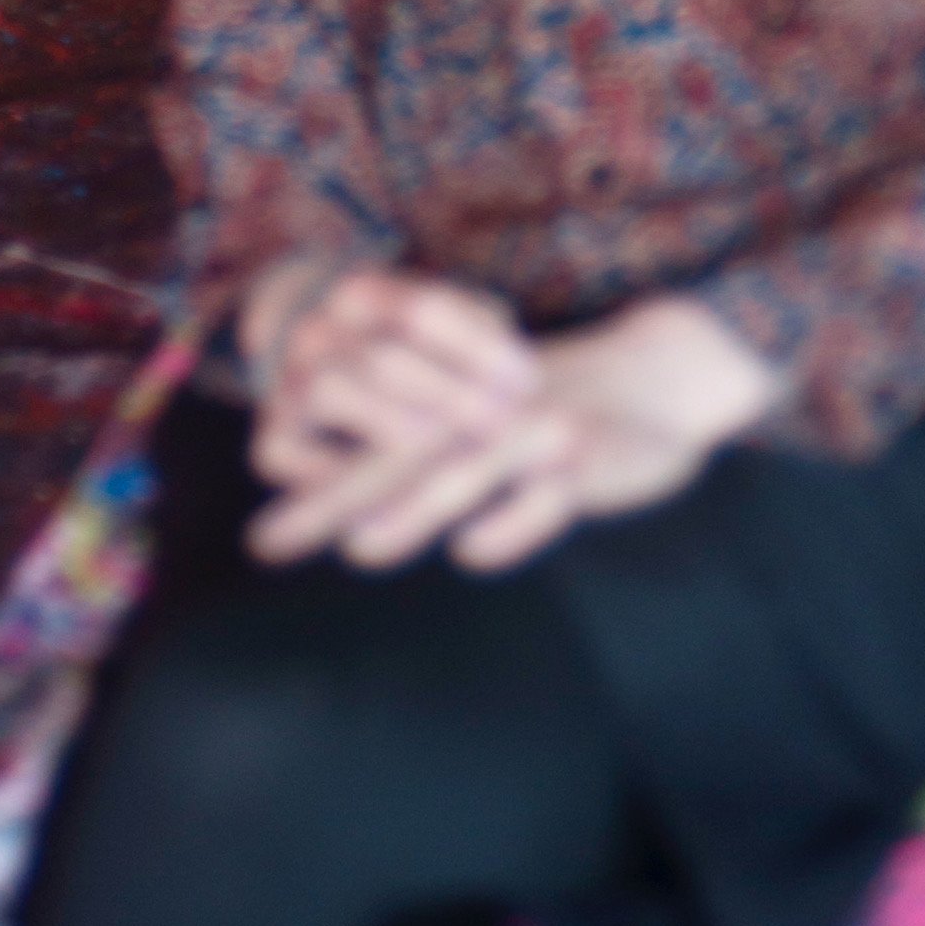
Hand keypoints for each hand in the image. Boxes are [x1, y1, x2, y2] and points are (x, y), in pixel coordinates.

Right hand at [242, 260, 541, 553]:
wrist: (310, 341)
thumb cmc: (406, 339)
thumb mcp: (446, 318)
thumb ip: (483, 336)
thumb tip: (525, 386)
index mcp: (363, 291)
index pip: (422, 312)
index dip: (480, 349)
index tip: (528, 381)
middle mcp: (315, 329)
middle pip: (383, 359)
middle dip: (451, 396)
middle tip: (502, 424)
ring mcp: (286, 383)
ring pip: (331, 390)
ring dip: (394, 425)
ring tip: (445, 447)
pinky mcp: (271, 440)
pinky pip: (288, 456)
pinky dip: (329, 471)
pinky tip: (383, 488)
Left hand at [247, 288, 782, 574]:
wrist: (663, 373)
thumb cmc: (563, 412)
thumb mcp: (488, 429)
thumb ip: (424, 470)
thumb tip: (343, 524)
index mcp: (452, 413)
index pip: (374, 451)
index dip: (316, 490)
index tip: (260, 540)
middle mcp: (483, 416)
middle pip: (399, 461)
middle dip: (332, 504)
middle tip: (269, 544)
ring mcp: (536, 433)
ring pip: (466, 471)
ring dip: (411, 508)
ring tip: (358, 545)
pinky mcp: (590, 457)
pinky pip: (546, 496)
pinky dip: (511, 524)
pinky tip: (472, 552)